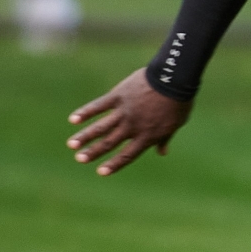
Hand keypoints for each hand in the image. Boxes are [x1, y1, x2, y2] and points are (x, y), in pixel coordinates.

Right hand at [65, 68, 191, 175]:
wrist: (175, 79)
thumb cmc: (178, 102)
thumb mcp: (175, 124)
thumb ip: (164, 138)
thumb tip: (162, 152)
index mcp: (147, 136)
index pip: (127, 155)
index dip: (114, 164)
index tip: (100, 172)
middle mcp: (133, 126)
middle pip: (110, 142)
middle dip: (94, 152)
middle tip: (79, 159)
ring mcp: (124, 111)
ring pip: (101, 127)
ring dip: (85, 136)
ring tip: (71, 144)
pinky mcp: (118, 96)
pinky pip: (99, 105)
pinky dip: (86, 112)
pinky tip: (73, 119)